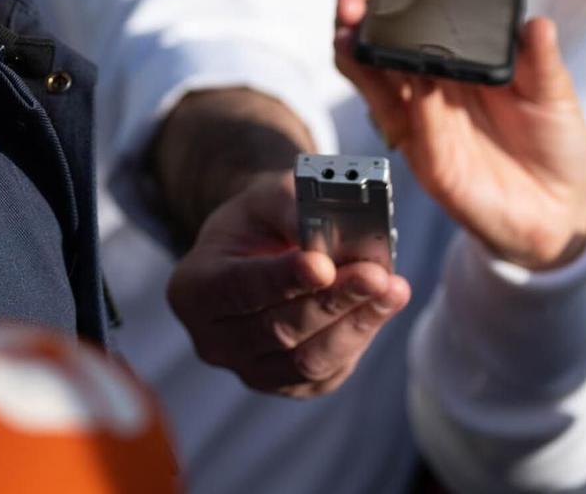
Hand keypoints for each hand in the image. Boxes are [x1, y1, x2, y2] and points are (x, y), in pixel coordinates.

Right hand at [167, 169, 411, 396]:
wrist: (263, 251)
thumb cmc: (262, 221)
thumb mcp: (266, 198)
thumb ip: (293, 209)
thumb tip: (333, 234)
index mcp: (192, 289)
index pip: (237, 288)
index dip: (282, 279)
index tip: (323, 265)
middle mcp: (212, 340)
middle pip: (277, 329)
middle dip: (332, 300)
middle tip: (375, 273)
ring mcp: (248, 371)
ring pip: (307, 359)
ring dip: (355, 323)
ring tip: (392, 288)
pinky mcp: (289, 387)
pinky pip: (329, 371)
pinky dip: (360, 336)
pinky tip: (383, 305)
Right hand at [334, 0, 585, 270]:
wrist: (561, 207)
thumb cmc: (552, 144)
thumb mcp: (554, 94)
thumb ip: (542, 61)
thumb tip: (537, 23)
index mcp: (449, 66)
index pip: (404, 27)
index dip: (382, 2)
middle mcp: (424, 92)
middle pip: (371, 51)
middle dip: (353, 20)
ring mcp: (421, 126)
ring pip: (373, 86)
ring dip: (358, 56)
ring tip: (352, 28)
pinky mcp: (430, 162)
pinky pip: (414, 128)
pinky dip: (412, 102)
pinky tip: (416, 79)